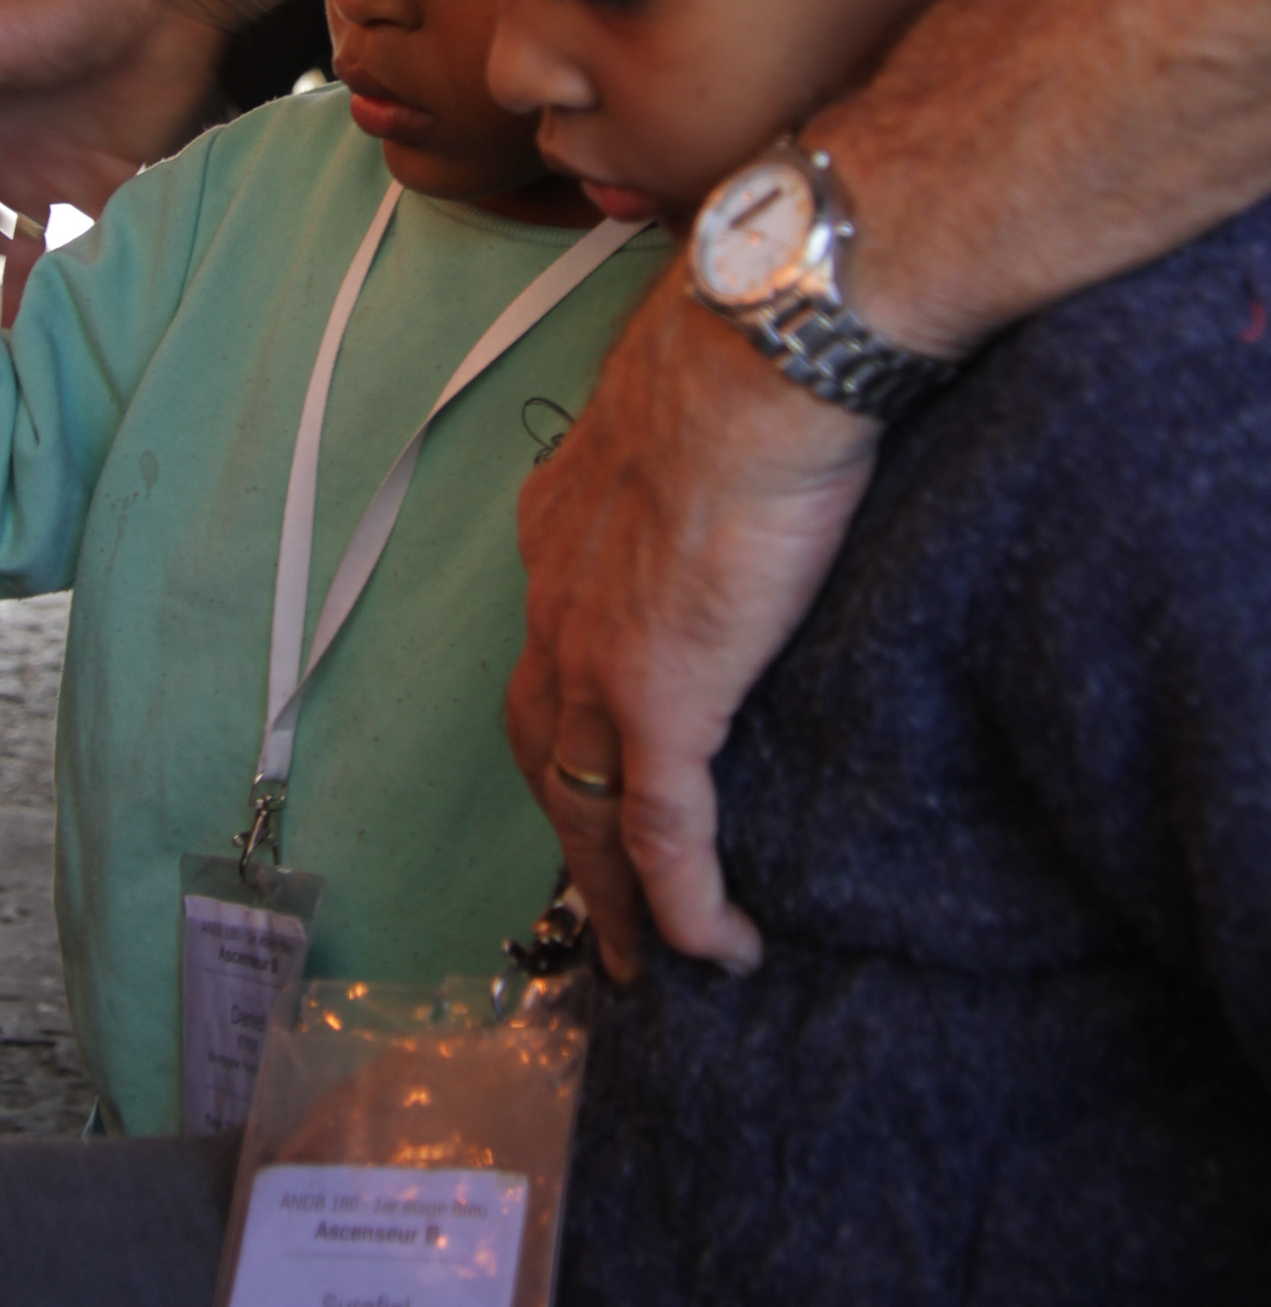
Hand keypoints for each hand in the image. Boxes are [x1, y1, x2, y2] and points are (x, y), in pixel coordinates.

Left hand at [510, 256, 878, 978]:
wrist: (762, 347)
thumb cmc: (747, 351)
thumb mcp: (697, 410)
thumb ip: (697, 454)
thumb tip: (748, 446)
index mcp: (563, 531)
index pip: (547, 656)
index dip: (564, 727)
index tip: (592, 772)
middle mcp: (558, 604)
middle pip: (544, 750)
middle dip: (569, 835)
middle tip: (603, 903)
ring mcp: (602, 660)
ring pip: (588, 811)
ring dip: (613, 898)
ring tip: (647, 960)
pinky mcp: (663, 699)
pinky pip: (663, 833)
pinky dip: (681, 902)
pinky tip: (713, 949)